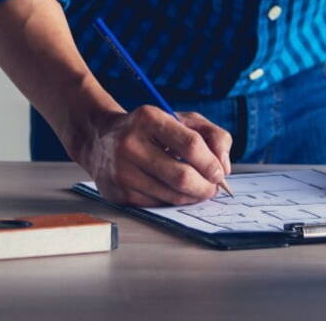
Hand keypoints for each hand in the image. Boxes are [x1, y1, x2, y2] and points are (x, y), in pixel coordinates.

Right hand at [74, 106, 233, 206]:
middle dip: (205, 187)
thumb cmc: (150, 130)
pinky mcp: (118, 193)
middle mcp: (130, 144)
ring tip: (197, 190)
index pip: (191, 144)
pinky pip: (157, 205)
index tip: (220, 173)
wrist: (101, 140)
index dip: (211, 163)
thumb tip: (224, 167)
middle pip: (182, 176)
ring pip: (171, 196)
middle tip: (213, 188)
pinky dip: (172, 202)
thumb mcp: (181, 120)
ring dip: (192, 197)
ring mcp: (122, 171)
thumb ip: (212, 135)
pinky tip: (174, 192)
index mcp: (148, 119)